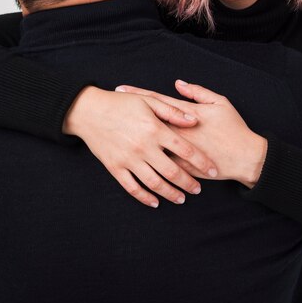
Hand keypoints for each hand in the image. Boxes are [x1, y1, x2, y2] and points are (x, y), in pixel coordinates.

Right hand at [62, 86, 218, 207]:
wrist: (88, 111)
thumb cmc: (120, 103)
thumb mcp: (148, 100)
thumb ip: (173, 111)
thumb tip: (194, 121)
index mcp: (155, 129)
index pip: (185, 150)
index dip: (202, 162)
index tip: (213, 171)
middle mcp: (144, 147)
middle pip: (173, 172)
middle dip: (189, 183)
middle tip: (198, 190)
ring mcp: (129, 160)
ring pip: (155, 183)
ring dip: (170, 194)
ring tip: (181, 199)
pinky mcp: (115, 168)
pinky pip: (133, 188)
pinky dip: (145, 198)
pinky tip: (155, 202)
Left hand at [116, 81, 267, 187]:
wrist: (244, 158)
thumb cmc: (234, 129)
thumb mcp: (220, 103)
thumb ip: (198, 92)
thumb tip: (178, 84)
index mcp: (187, 115)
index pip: (157, 102)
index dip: (138, 95)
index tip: (120, 90)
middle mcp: (179, 133)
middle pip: (148, 122)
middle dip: (127, 115)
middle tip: (108, 109)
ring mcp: (179, 152)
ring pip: (151, 145)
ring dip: (132, 139)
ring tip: (113, 134)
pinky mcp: (182, 168)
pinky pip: (160, 166)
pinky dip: (145, 163)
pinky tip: (130, 161)